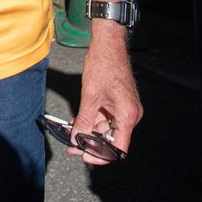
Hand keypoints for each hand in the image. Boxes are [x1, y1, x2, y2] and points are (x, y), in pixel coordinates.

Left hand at [73, 33, 141, 164]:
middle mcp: (130, 115)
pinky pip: (106, 118)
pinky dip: (92, 121)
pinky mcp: (119, 103)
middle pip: (111, 140)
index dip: (101, 156)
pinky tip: (77, 122)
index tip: (85, 156)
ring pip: (106, 129)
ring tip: (70, 133)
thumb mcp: (90, 97)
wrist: (108, 44)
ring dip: (89, 132)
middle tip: (72, 146)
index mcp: (127, 116)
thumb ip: (84, 121)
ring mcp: (125, 109)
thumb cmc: (103, 66)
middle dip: (91, 144)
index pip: (118, 149)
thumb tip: (76, 139)